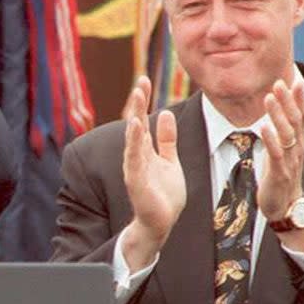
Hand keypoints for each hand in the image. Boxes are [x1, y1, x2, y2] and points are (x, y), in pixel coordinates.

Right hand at [122, 76, 186, 270]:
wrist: (160, 223)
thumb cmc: (164, 195)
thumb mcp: (170, 161)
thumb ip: (166, 140)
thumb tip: (165, 114)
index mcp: (145, 150)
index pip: (142, 120)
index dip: (143, 101)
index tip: (144, 80)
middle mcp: (137, 156)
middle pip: (136, 124)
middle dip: (138, 103)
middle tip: (141, 81)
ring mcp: (135, 168)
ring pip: (133, 138)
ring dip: (135, 117)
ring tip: (138, 98)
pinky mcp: (137, 181)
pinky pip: (135, 158)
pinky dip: (134, 142)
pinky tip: (135, 126)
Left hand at [259, 78, 303, 250]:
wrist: (282, 206)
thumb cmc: (279, 176)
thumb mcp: (282, 152)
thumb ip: (282, 133)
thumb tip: (279, 114)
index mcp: (297, 143)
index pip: (301, 117)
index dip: (298, 99)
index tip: (292, 80)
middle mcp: (297, 149)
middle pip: (294, 121)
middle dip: (287, 101)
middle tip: (278, 83)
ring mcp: (290, 161)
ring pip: (286, 133)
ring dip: (277, 114)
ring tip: (268, 98)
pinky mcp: (280, 173)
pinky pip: (276, 154)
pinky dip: (270, 139)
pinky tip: (263, 127)